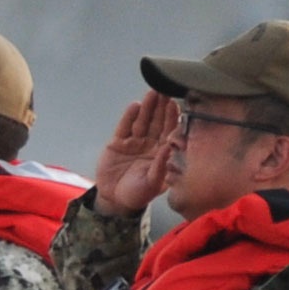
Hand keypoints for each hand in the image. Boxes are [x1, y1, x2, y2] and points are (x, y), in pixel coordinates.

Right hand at [93, 91, 177, 215]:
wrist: (114, 199)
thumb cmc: (138, 194)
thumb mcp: (152, 184)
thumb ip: (161, 166)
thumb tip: (169, 147)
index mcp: (162, 153)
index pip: (169, 132)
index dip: (171, 118)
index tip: (175, 104)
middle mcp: (150, 144)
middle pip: (156, 122)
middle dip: (161, 107)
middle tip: (165, 90)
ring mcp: (134, 142)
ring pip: (142, 121)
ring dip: (147, 107)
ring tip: (152, 93)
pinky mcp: (118, 142)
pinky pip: (124, 127)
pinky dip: (129, 117)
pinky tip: (135, 106)